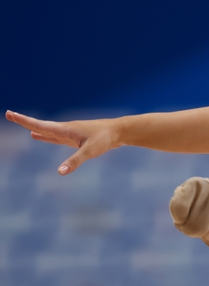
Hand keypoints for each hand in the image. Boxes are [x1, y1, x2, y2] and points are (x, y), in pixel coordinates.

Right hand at [5, 110, 120, 174]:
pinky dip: (45, 136)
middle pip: (40, 125)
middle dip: (25, 122)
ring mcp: (70, 133)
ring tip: (24, 129)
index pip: (39, 125)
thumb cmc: (106, 139)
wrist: (120, 132)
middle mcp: (65, 129)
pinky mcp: (76, 138)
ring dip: (35, 129)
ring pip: (48, 131)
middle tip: (10, 115)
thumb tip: (59, 172)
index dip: (23, 121)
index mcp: (65, 129)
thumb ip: (74, 161)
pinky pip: (55, 136)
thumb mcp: (90, 151)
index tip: (10, 113)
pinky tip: (40, 136)